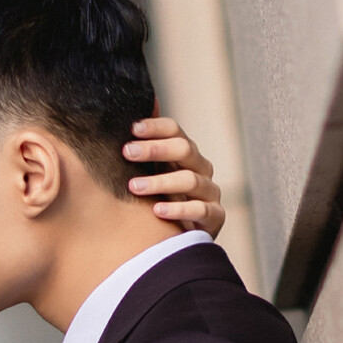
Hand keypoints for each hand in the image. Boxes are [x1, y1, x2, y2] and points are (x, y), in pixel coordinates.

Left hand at [124, 116, 223, 235]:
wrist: (180, 237)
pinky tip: (156, 211)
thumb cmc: (160, 197)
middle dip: (155, 149)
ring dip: (160, 182)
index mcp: (185, 153)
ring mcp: (210, 192)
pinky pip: (200, 210)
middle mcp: (201, 168)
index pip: (174, 130)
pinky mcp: (215, 217)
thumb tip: (139, 105)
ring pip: (191, 180)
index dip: (155, 127)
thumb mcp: (150, 170)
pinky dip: (179, 210)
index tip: (132, 129)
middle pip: (184, 149)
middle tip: (127, 152)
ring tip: (134, 187)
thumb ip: (142, 143)